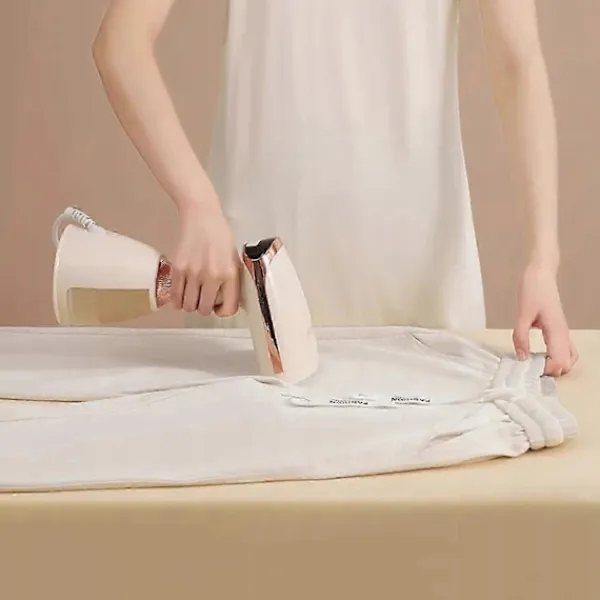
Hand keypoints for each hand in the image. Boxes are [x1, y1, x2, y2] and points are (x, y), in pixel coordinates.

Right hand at [170, 199, 240, 316]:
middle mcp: (212, 276)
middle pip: (205, 310)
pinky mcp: (177, 268)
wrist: (202, 216)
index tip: (220, 307)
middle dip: (205, 308)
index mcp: (230, 274)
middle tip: (205, 299)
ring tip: (193, 296)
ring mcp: (193, 273)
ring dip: (191, 305)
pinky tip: (182, 294)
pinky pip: (175, 296)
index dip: (224, 311)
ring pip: (189, 306)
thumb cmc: (220, 235)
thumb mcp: (233, 259)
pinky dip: (178, 300)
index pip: (228, 308)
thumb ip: (231, 281)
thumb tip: (226, 302)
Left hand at [512, 263, 577, 376]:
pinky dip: (556, 357)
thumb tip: (522, 358)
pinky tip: (539, 355)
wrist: (541, 274)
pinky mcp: (559, 329)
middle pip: (566, 365)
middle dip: (550, 370)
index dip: (545, 370)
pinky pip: (564, 350)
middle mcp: (564, 334)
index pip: (560, 363)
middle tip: (530, 366)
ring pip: (568, 359)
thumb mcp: (521, 315)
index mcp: (556, 332)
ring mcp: (563, 332)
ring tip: (534, 362)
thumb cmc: (533, 290)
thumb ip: (520, 337)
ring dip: (554, 365)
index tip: (528, 367)